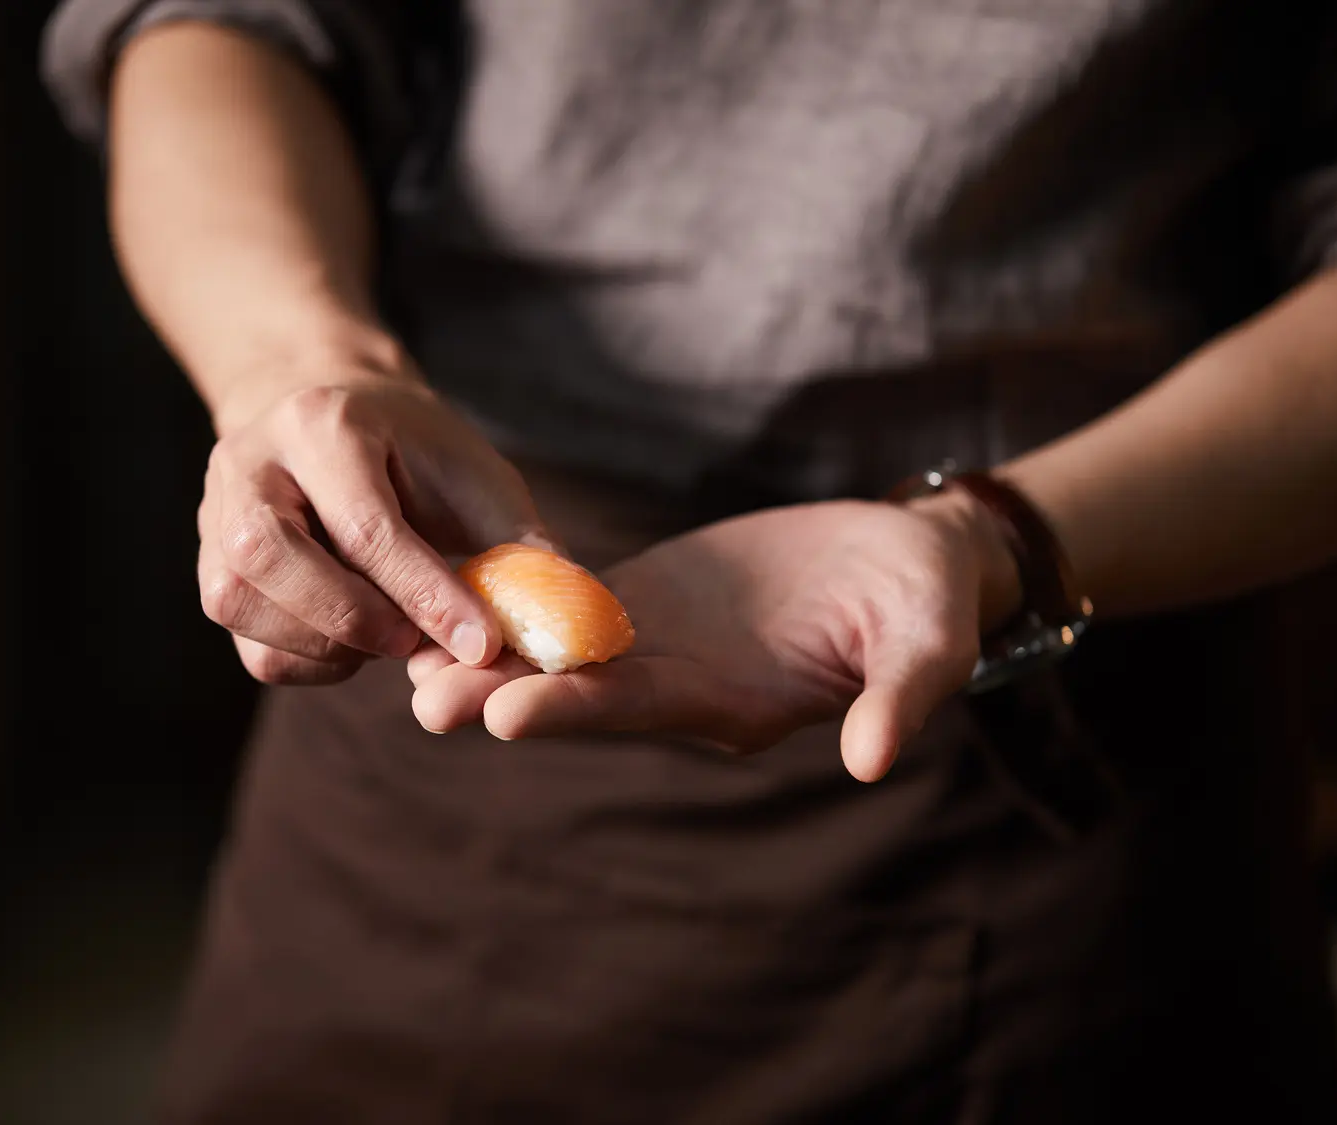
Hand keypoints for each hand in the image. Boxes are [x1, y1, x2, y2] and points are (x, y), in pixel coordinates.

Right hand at [197, 349, 554, 684]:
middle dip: (354, 617)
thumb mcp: (475, 473)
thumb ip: (517, 545)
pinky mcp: (208, 563)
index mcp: (324, 425)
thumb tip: (563, 625)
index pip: (366, 527)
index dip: (427, 595)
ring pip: (240, 602)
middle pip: (273, 559)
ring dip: (324, 643)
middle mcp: (251, 462)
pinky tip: (349, 643)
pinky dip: (305, 661)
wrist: (327, 411)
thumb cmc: (414, 449)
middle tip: (412, 641)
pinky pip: (245, 642)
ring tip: (384, 634)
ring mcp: (215, 514)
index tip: (481, 645)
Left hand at [407, 493, 1019, 779]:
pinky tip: (453, 590)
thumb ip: (900, 698)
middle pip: (582, 693)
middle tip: (419, 703)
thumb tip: (877, 761)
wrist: (913, 560)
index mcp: (738, 705)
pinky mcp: (651, 600)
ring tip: (406, 657)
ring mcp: (662, 645)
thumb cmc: (930, 603)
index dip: (577, 709)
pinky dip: (518, 598)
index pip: (645, 713)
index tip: (505, 714)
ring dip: (491, 655)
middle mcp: (686, 687)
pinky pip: (574, 600)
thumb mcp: (930, 646)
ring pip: (562, 652)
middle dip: (502, 696)